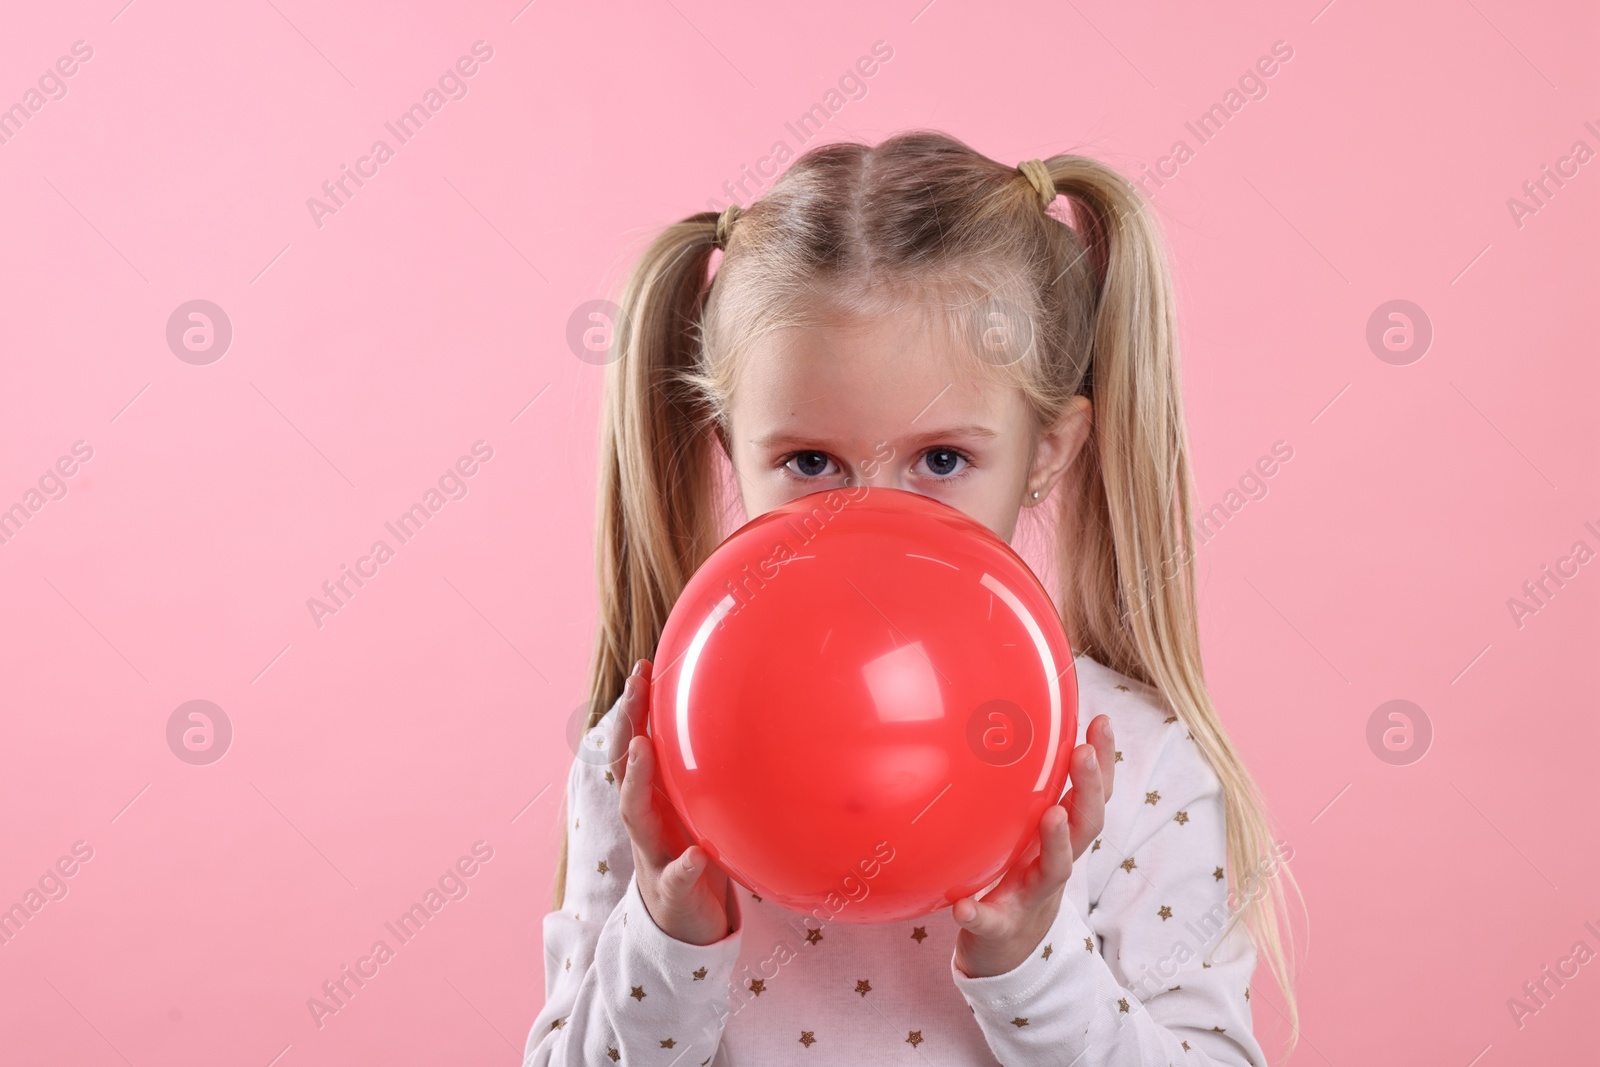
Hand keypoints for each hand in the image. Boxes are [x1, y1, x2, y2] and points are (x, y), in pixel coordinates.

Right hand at [613, 658, 736, 945]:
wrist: (684, 927)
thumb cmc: (693, 855)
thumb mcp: (695, 812)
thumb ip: (701, 774)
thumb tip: (732, 722)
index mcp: (653, 800)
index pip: (635, 747)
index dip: (634, 709)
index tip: (642, 668)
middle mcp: (646, 821)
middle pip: (627, 770)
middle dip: (628, 728)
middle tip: (634, 690)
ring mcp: (654, 855)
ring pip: (637, 816)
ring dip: (638, 781)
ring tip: (644, 748)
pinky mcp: (673, 891)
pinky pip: (676, 877)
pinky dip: (684, 866)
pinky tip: (697, 855)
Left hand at [952, 714, 1114, 978]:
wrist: (1007, 951)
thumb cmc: (1019, 877)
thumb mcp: (1028, 833)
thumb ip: (1029, 792)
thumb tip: (1015, 723)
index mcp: (1061, 837)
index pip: (1092, 795)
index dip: (1103, 761)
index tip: (1101, 720)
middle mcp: (1054, 864)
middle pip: (1086, 826)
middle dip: (1089, 789)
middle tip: (1083, 753)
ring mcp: (1030, 896)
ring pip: (1055, 870)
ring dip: (1057, 843)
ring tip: (1054, 815)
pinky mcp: (999, 926)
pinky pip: (989, 920)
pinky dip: (978, 913)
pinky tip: (962, 905)